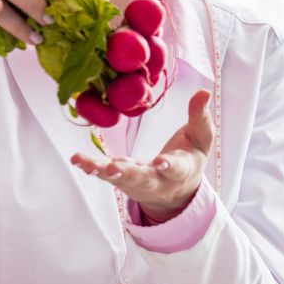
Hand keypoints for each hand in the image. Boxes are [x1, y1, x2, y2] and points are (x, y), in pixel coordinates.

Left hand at [71, 91, 214, 219]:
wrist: (179, 190)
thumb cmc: (190, 157)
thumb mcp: (201, 138)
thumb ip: (200, 117)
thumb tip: (205, 92)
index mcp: (181, 170)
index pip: (176, 169)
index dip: (169, 166)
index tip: (161, 163)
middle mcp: (157, 181)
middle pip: (142, 179)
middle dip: (127, 175)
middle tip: (113, 170)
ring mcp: (136, 183)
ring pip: (119, 179)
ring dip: (102, 172)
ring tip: (86, 164)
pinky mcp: (121, 179)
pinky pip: (105, 174)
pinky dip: (91, 167)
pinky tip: (78, 160)